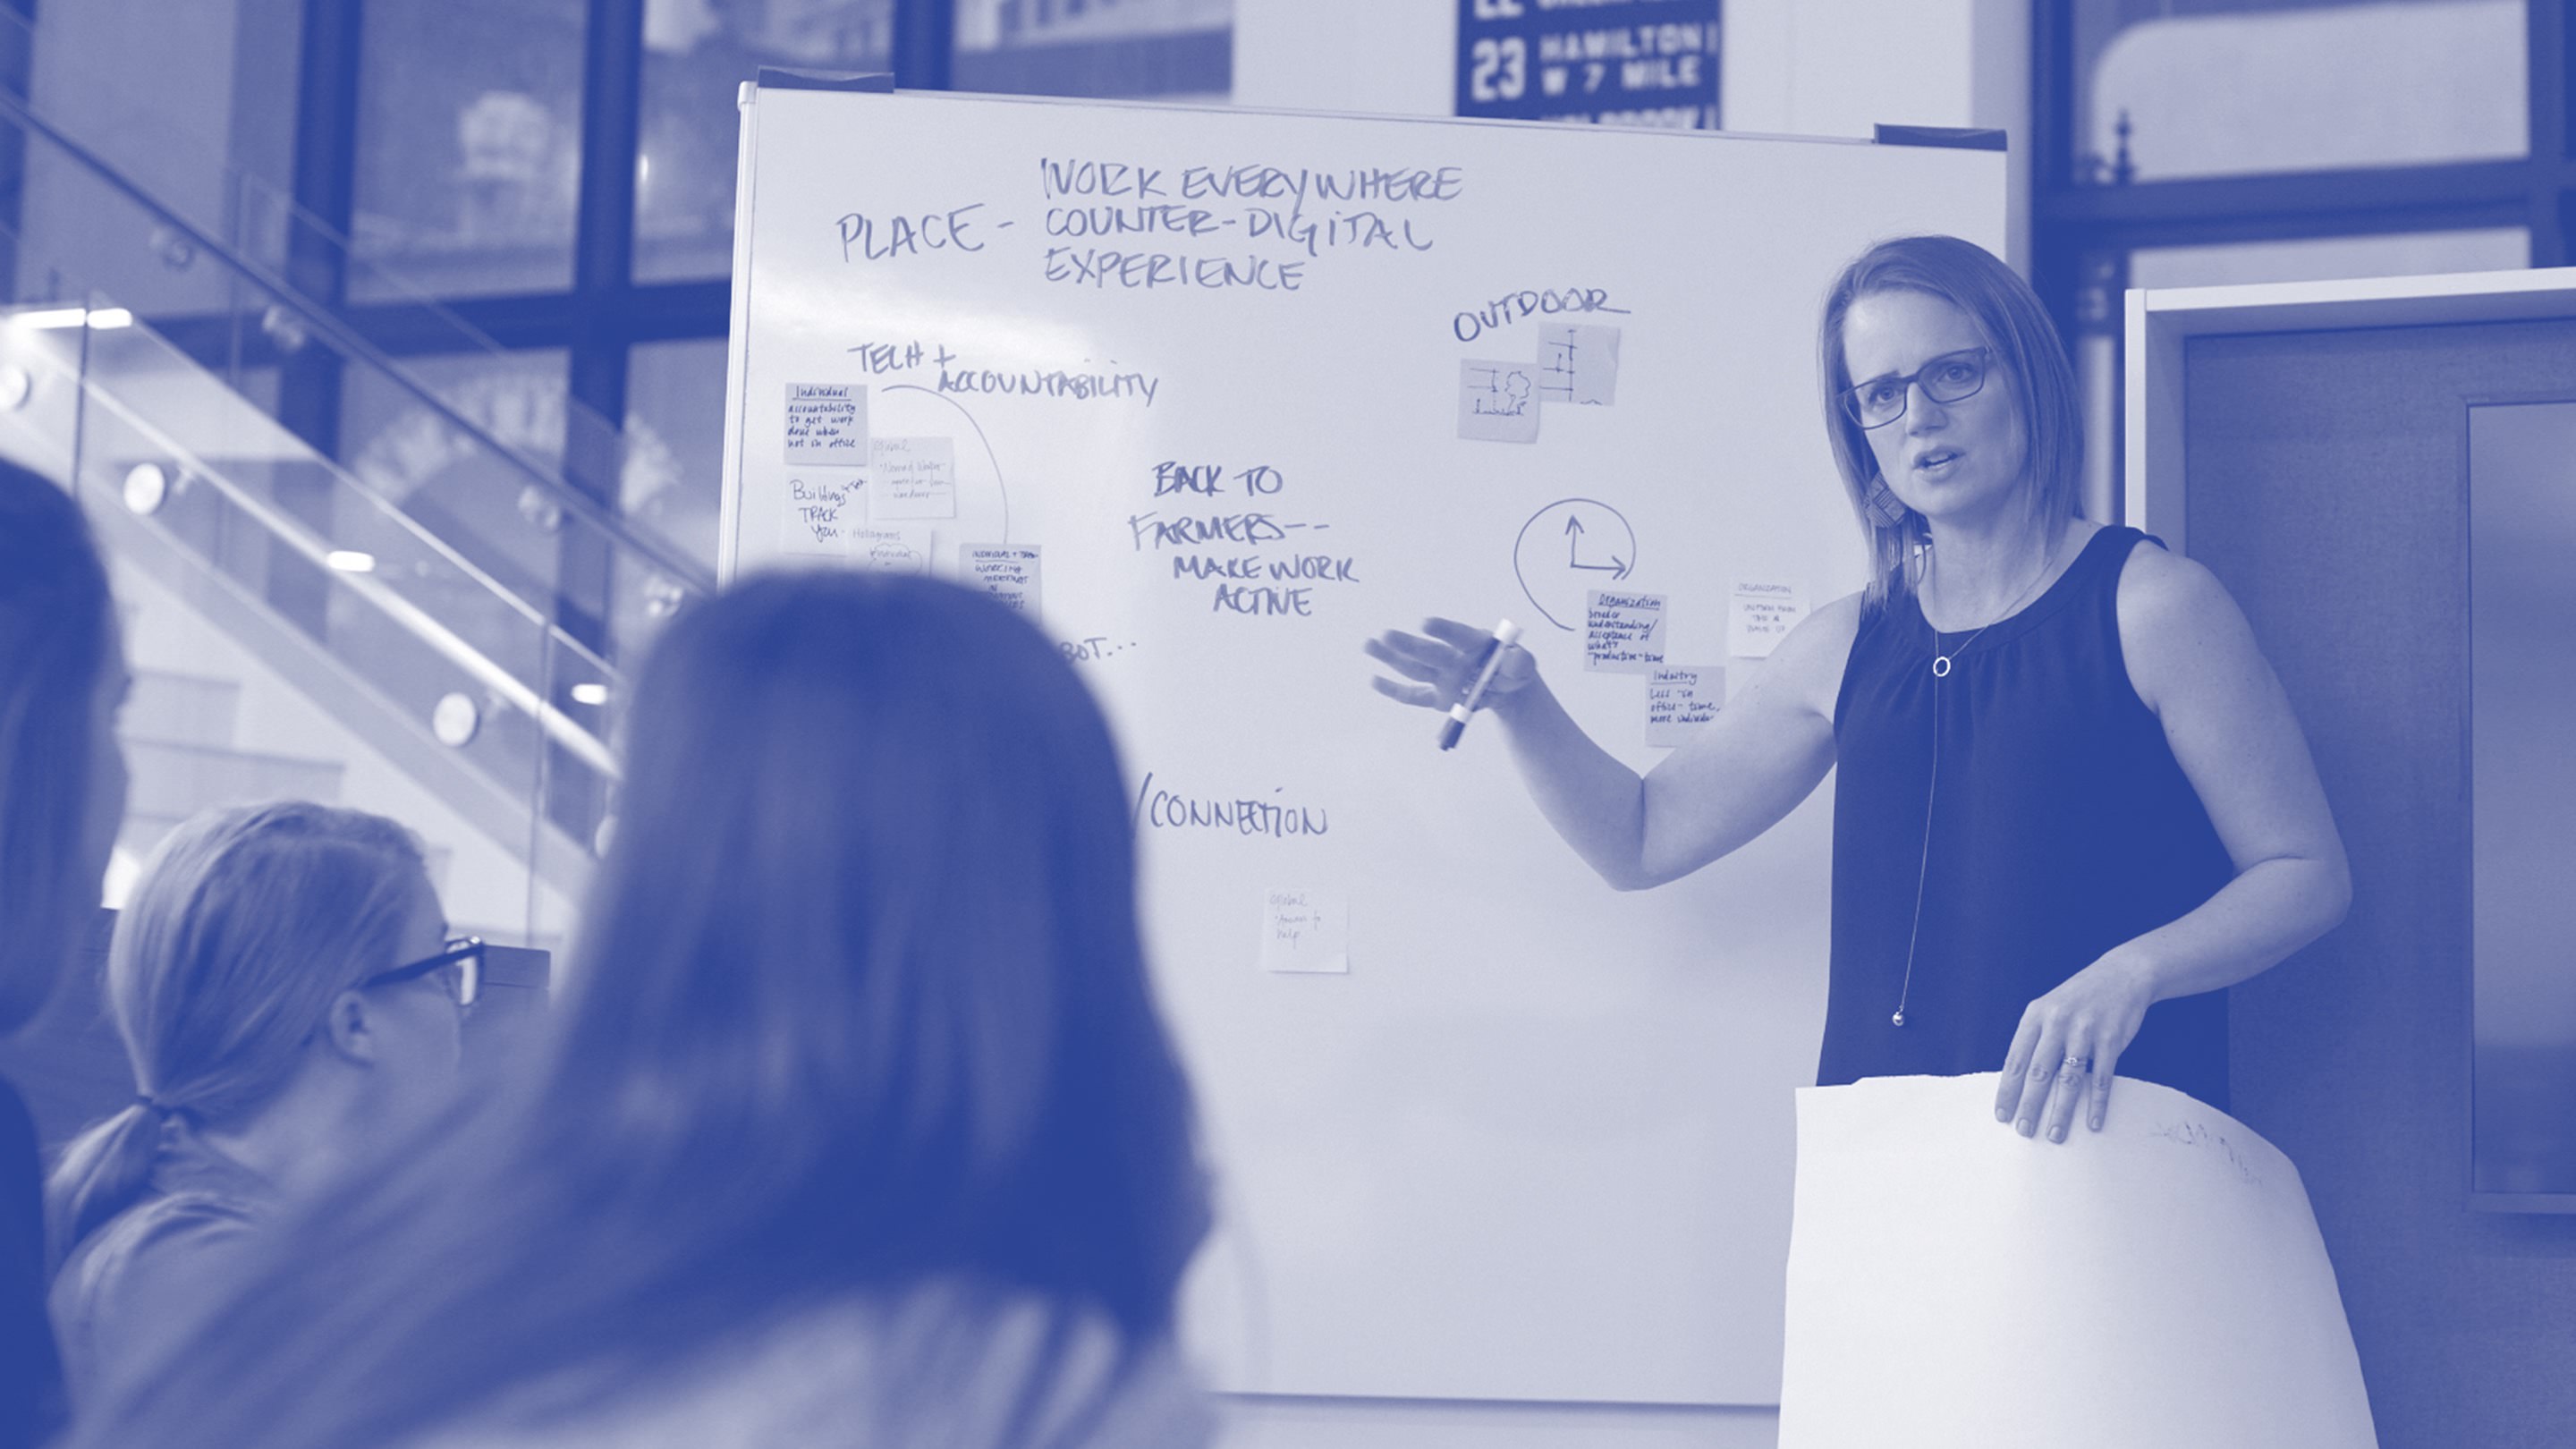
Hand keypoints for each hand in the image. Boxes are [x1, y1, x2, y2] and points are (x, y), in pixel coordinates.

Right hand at [1364, 618, 1536, 712]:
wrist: (1506, 686)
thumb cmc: (1512, 668)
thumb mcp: (1524, 666)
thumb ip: (1520, 661)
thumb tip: (1516, 658)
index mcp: (1472, 643)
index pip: (1457, 635)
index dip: (1443, 630)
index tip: (1425, 624)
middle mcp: (1452, 658)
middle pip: (1429, 653)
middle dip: (1408, 645)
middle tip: (1386, 634)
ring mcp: (1441, 677)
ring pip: (1414, 669)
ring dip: (1391, 657)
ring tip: (1369, 644)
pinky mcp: (1436, 697)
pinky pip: (1413, 695)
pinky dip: (1394, 690)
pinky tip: (1375, 681)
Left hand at [1993, 952, 2158, 1143]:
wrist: (2122, 975)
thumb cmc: (2079, 997)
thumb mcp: (2048, 1009)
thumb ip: (2034, 1038)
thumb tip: (2018, 1080)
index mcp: (2035, 1015)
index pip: (2016, 1059)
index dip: (2007, 1089)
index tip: (2002, 1115)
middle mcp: (2057, 1023)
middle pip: (2039, 1073)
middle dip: (2029, 1105)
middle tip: (2024, 1131)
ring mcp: (2085, 1031)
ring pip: (2069, 1080)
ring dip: (2061, 1111)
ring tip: (2055, 1134)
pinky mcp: (2111, 1039)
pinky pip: (2102, 1079)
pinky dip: (2097, 1104)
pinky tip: (2094, 1123)